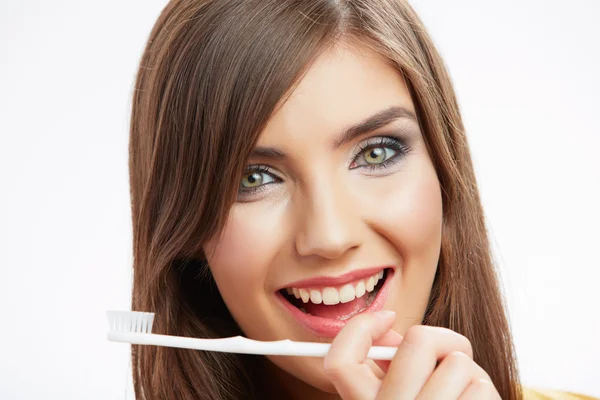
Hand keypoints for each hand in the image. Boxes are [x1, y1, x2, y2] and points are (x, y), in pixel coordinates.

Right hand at [324, 311, 499, 399]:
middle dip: (442, 340)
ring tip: (460, 393)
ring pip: (460, 362)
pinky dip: (483, 392)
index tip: (386, 318)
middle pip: (419, 340)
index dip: (361, 327)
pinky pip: (482, 388)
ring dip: (467, 372)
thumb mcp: (395, 393)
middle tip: (446, 354)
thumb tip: (389, 331)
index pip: (340, 362)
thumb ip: (387, 364)